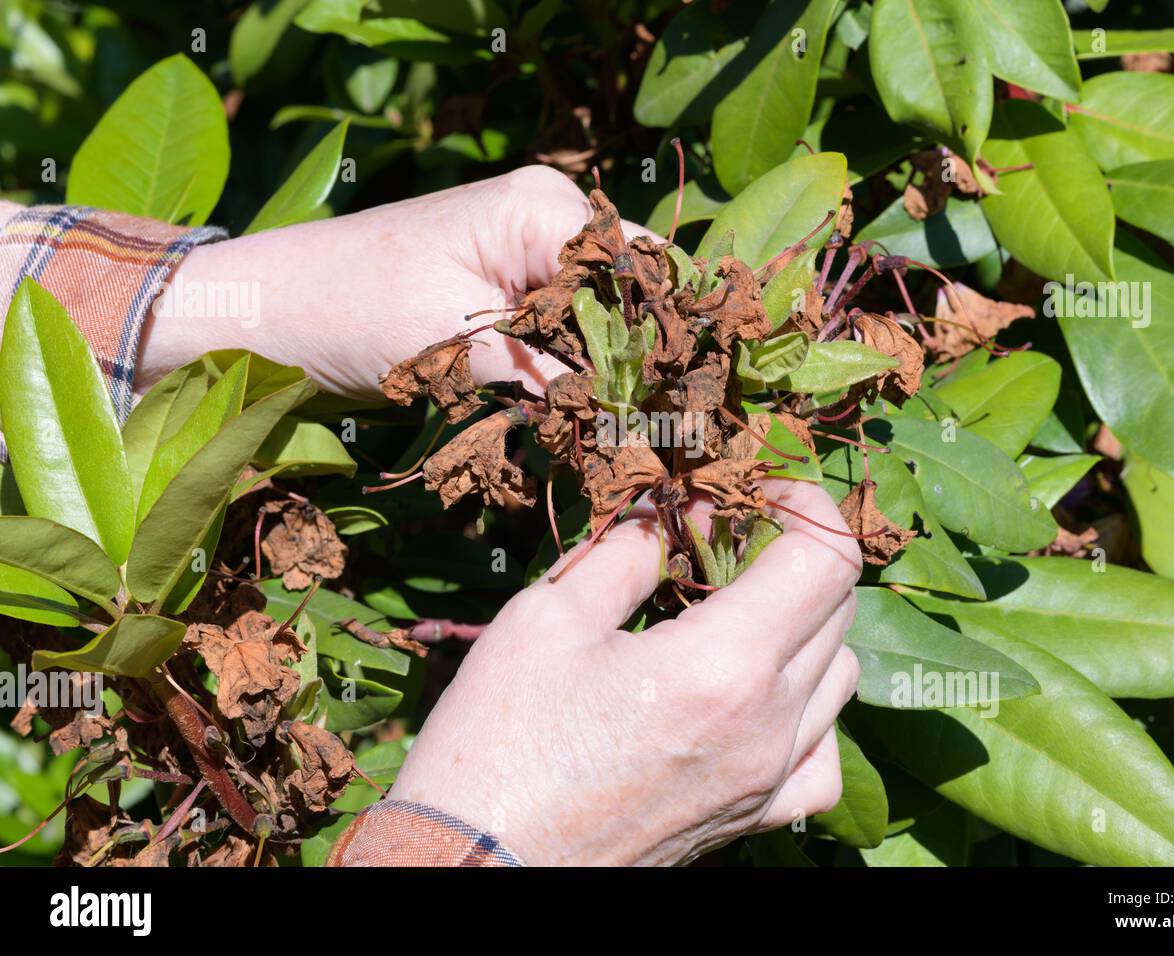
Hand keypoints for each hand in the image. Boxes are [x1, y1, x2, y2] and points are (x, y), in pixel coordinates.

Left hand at [136, 166, 654, 397]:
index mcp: (541, 208)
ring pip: (602, 316)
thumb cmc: (347, 307)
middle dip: (640, 360)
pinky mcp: (505, 287)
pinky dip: (572, 371)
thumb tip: (625, 416)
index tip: (677, 407)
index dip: (666, 337)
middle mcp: (546, 217)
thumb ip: (544, 373)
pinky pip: (564, 326)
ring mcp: (525, 250)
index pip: (644, 268)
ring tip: (624, 433)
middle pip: (630, 291)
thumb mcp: (453, 344)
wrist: (266, 311)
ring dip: (607, 371)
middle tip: (653, 433)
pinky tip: (580, 414)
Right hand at [388, 480, 862, 865]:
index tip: (762, 490)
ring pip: (842, 677)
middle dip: (796, 554)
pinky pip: (823, 756)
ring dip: (806, 625)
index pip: (827, 561)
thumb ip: (629, 551)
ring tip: (740, 611)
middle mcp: (768, 726)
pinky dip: (810, 711)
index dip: (807, 505)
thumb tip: (676, 511)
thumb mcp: (549, 617)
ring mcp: (768, 781)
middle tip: (731, 538)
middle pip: (839, 609)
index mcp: (723, 665)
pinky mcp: (754, 820)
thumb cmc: (498, 741)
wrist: (476, 867)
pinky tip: (759, 699)